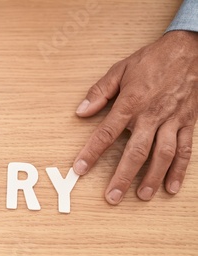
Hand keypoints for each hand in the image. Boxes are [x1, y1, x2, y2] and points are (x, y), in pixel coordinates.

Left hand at [73, 30, 197, 204]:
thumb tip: (81, 111)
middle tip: (112, 196)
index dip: (92, 153)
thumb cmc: (154, 59)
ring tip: (142, 196)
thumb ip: (99, 92)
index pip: (107, 133)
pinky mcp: (189, 122)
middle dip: (123, 176)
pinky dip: (179, 170)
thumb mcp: (121, 69)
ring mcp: (172, 120)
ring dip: (152, 177)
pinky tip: (172, 187)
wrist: (191, 48)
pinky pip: (185, 149)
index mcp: (131, 103)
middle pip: (135, 151)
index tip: (80, 169)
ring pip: (162, 155)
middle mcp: (151, 115)